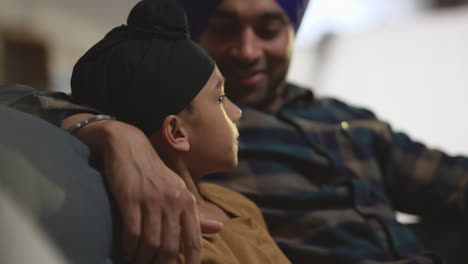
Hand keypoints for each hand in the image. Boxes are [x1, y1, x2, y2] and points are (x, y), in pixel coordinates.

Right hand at [62, 115, 222, 263]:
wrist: (129, 147)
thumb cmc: (156, 173)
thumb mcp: (178, 190)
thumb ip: (196, 214)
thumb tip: (220, 229)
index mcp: (187, 201)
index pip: (193, 240)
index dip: (191, 262)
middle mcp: (172, 201)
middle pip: (170, 247)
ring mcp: (151, 199)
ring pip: (151, 243)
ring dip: (142, 259)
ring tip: (137, 263)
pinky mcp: (130, 198)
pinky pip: (132, 232)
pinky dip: (129, 247)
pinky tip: (127, 252)